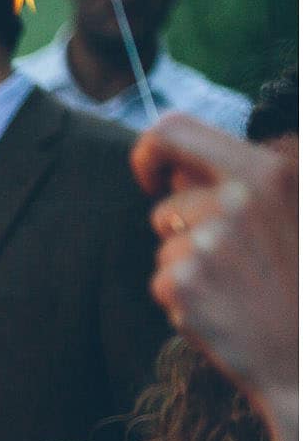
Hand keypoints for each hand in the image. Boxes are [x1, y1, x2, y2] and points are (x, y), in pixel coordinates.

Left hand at [131, 114, 299, 410]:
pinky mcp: (184, 282)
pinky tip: (228, 310)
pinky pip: (164, 279)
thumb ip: (251, 180)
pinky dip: (187, 297)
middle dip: (178, 223)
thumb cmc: (302, 280)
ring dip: (191, 265)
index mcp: (271, 170)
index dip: (152, 152)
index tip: (153, 178)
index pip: (175, 130)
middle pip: (166, 202)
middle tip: (211, 254)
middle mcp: (240, 198)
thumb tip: (184, 167)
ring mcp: (211, 240)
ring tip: (241, 288)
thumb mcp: (296, 209)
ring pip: (168, 244)